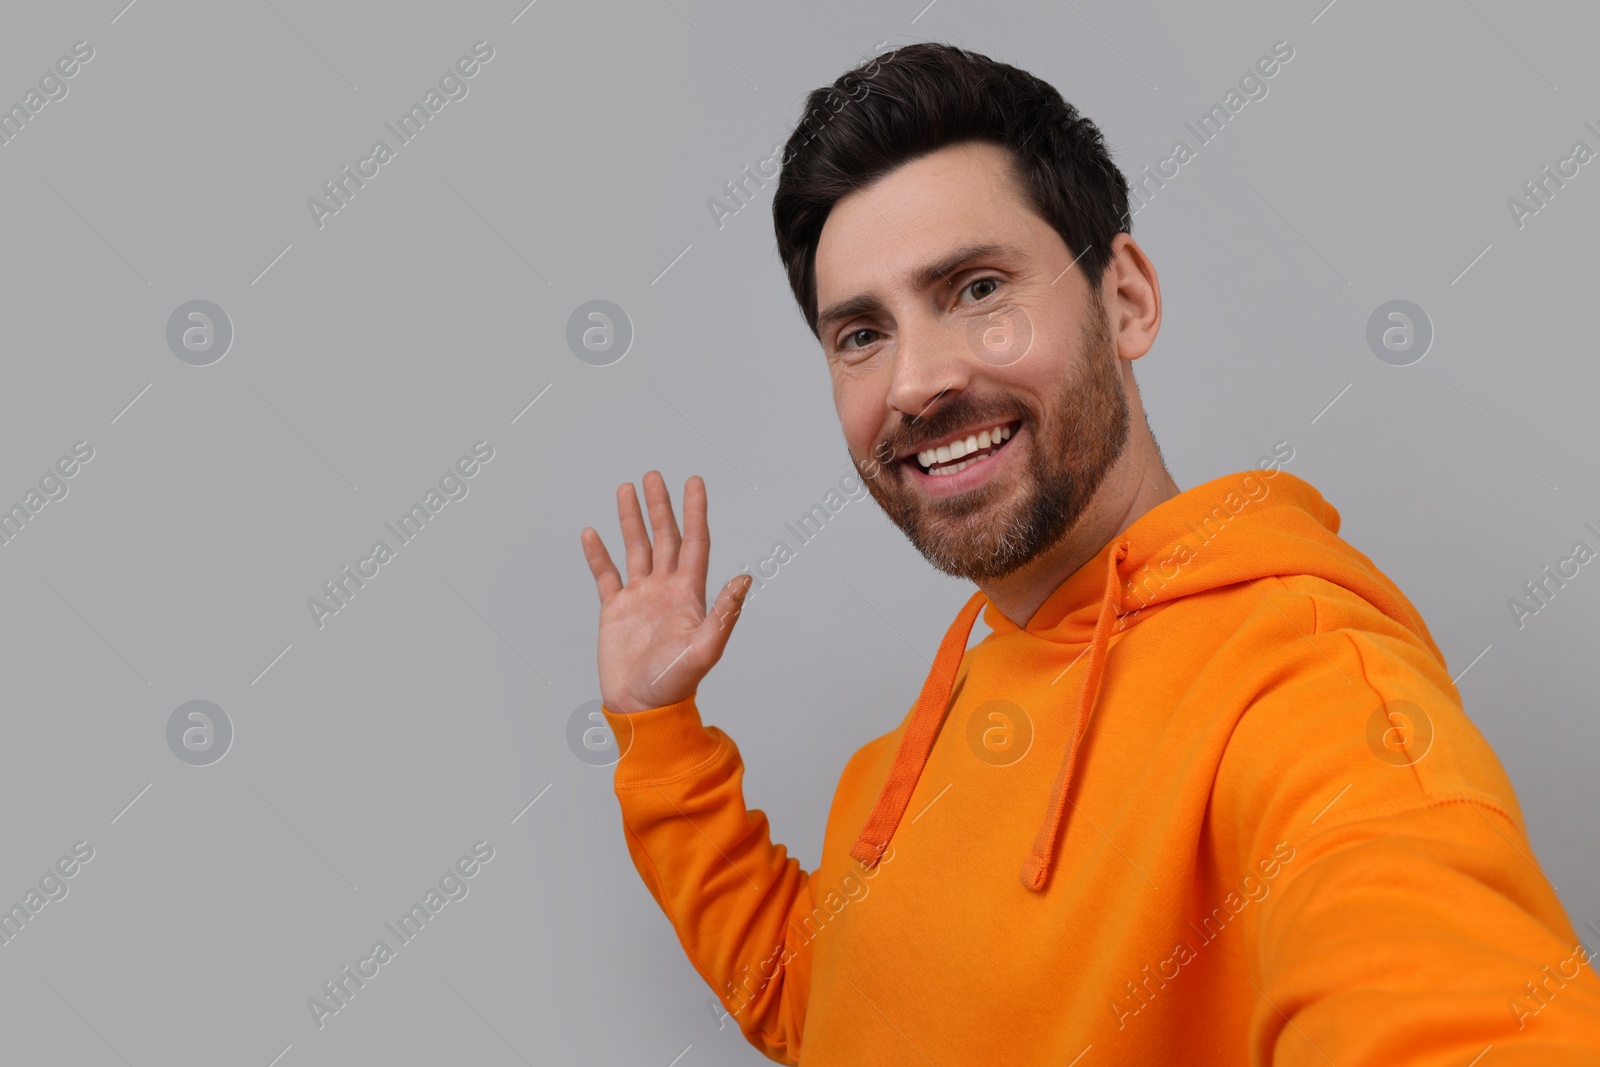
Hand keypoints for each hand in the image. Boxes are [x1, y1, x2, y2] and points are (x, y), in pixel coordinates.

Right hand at [581, 471, 752, 713]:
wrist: (642, 706)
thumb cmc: (676, 682)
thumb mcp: (706, 648)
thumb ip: (724, 613)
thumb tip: (745, 579)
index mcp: (689, 594)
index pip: (694, 541)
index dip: (695, 511)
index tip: (695, 481)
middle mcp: (665, 589)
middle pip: (664, 537)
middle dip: (660, 506)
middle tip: (654, 476)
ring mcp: (640, 598)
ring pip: (635, 548)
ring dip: (630, 520)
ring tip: (625, 489)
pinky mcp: (615, 610)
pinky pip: (605, 575)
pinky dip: (598, 554)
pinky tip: (592, 532)